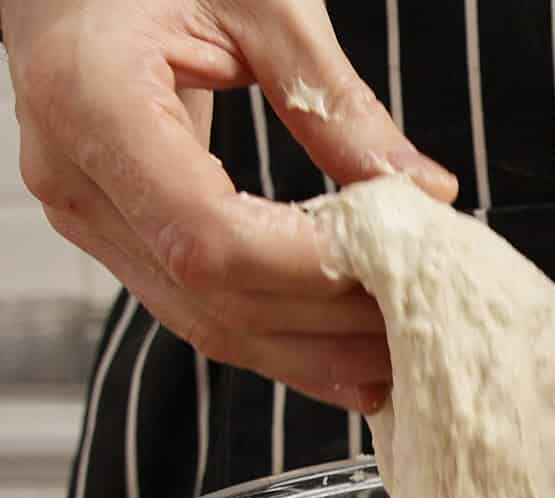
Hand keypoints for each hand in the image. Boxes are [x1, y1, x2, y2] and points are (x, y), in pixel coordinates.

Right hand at [0, 0, 456, 411]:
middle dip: (329, 327)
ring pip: (210, 326)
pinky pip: (203, 313)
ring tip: (397, 355)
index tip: (394, 270)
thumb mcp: (259, 0)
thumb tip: (427, 194)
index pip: (208, 235)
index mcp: (92, 100)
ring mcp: (90, 218)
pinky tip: (344, 354)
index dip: (308, 270)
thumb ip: (337, 102)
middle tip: (421, 326)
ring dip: (314, 353)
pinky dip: (282, 341)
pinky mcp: (117, 237)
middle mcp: (77, 179)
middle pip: (216, 299)